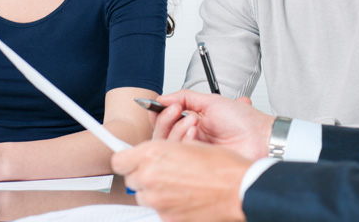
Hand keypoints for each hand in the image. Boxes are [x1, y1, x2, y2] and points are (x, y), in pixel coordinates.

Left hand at [112, 140, 248, 221]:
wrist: (239, 189)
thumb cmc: (221, 165)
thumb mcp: (189, 144)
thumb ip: (163, 150)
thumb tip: (152, 155)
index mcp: (154, 154)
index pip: (119, 159)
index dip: (127, 158)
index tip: (131, 159)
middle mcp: (150, 178)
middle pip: (131, 179)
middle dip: (144, 174)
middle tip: (164, 169)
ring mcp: (157, 201)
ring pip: (144, 196)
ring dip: (155, 190)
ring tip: (179, 183)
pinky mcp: (167, 218)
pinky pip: (159, 210)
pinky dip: (168, 204)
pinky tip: (186, 195)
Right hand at [151, 90, 273, 159]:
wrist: (261, 138)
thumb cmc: (244, 121)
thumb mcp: (212, 101)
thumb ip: (185, 97)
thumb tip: (162, 98)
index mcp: (194, 124)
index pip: (166, 123)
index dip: (159, 115)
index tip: (158, 106)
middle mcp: (192, 140)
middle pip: (162, 135)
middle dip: (165, 120)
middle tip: (177, 110)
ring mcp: (195, 153)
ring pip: (167, 146)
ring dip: (176, 128)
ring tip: (193, 121)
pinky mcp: (198, 166)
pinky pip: (178, 156)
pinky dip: (183, 140)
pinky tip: (196, 133)